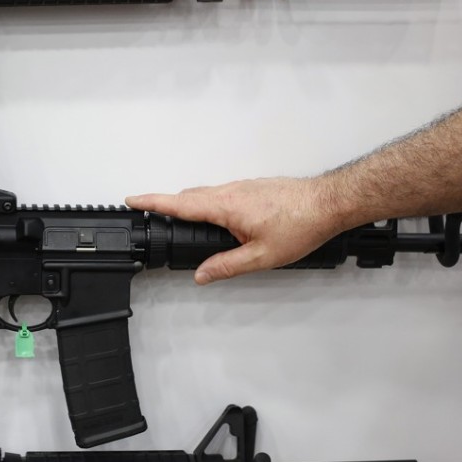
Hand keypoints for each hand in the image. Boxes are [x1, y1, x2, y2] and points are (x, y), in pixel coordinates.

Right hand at [126, 177, 344, 283]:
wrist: (329, 202)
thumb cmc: (301, 225)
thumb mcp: (261, 256)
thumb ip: (227, 266)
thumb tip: (202, 274)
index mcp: (226, 206)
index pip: (179, 203)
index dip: (152, 201)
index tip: (131, 200)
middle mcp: (231, 191)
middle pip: (190, 196)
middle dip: (169, 205)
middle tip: (153, 216)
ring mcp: (243, 186)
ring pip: (207, 194)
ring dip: (191, 205)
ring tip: (185, 223)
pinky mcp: (254, 187)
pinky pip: (222, 192)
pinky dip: (210, 203)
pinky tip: (220, 219)